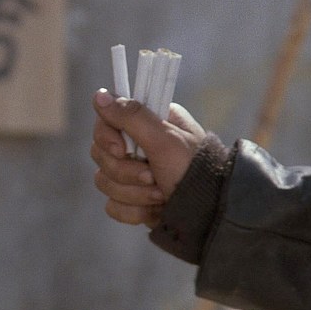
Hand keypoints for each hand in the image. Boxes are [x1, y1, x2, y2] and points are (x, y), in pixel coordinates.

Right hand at [90, 89, 206, 226]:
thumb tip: (98, 96)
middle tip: (153, 176)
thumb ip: (132, 116)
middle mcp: (139, 145)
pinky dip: (134, 211)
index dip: (108, 139)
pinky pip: (113, 206)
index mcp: (148, 123)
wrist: (211, 213)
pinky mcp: (133, 200)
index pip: (105, 123)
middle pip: (102, 156)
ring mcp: (134, 175)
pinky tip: (155, 209)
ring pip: (105, 182)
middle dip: (127, 172)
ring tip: (160, 194)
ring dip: (134, 193)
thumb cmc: (194, 171)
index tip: (123, 150)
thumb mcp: (165, 139)